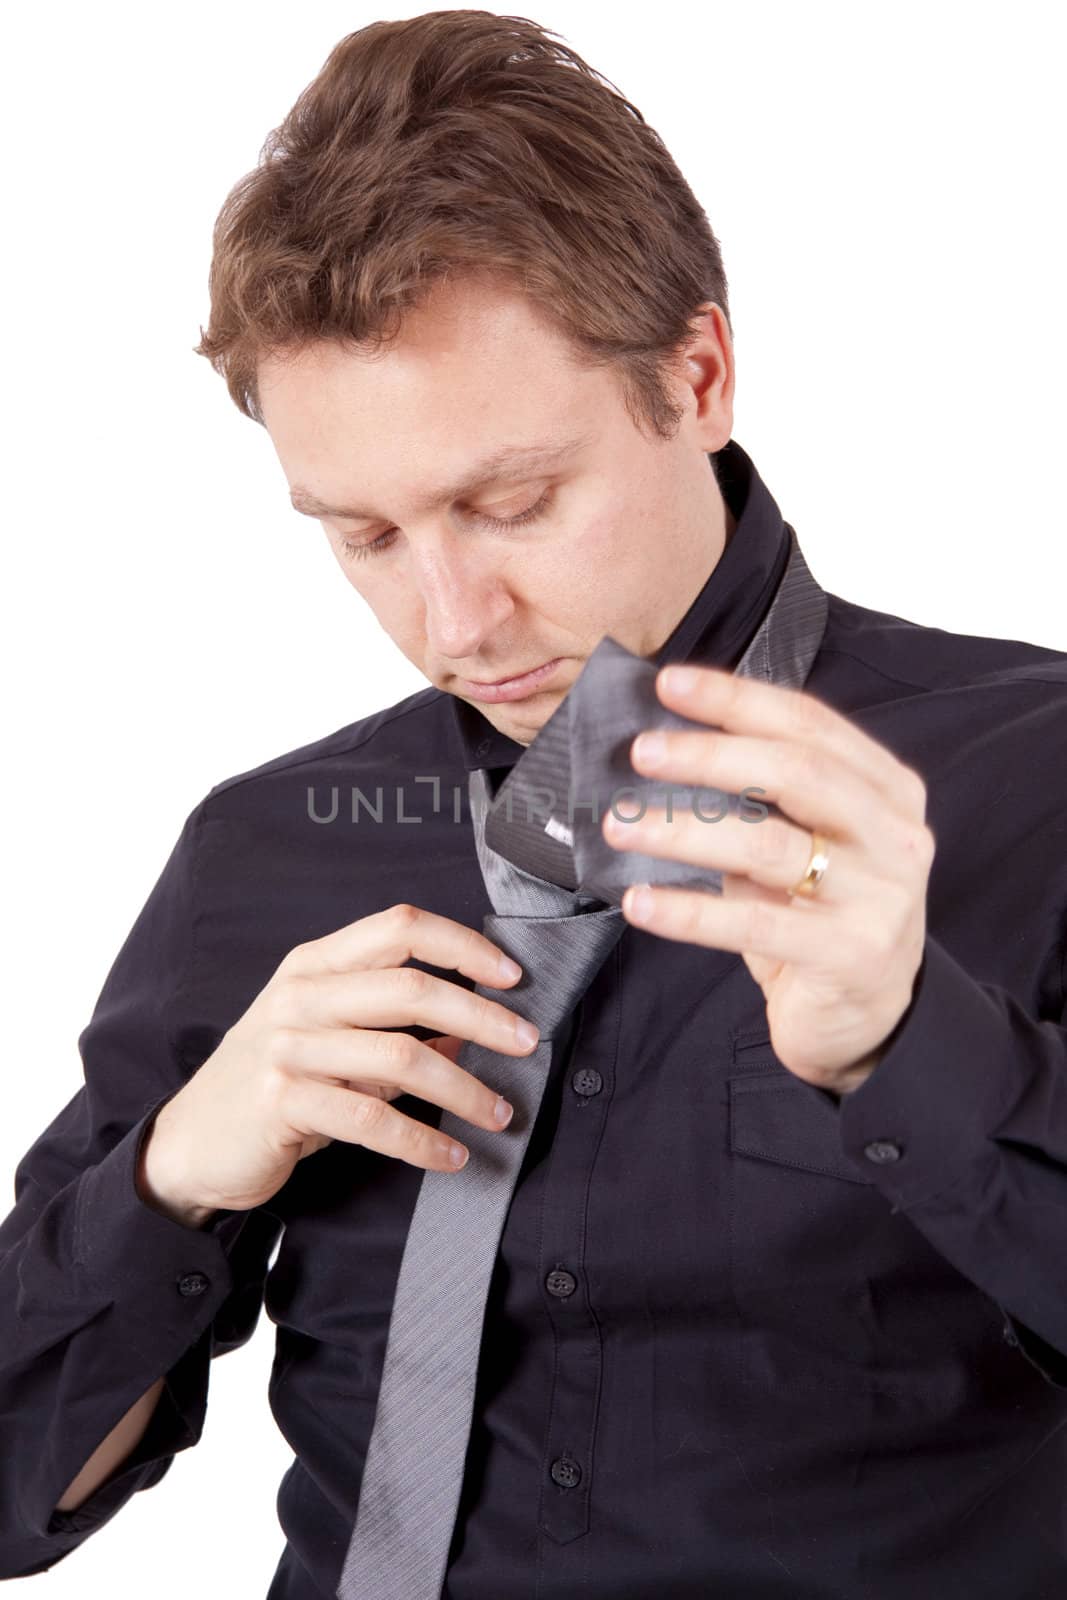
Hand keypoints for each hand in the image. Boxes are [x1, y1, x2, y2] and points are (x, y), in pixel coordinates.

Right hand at [139, 904, 539, 1216]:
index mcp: (316, 964)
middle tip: (528, 1044)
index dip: (462, 944)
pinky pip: (371, 1119)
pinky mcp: (281, 1101)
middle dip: (482, 1018)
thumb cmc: (273, 1084)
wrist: (193, 1143)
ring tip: (499, 1113)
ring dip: (463, 1089)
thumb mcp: (329, 1041)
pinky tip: (451, 1156)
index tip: (512, 975)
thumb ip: (392, 1032)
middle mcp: (301, 994)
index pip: (399, 927)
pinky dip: (422, 1141)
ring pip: (402, 1056)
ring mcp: (288, 1046)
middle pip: (412, 988)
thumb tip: (469, 1038)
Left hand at [601, 664, 934, 1094]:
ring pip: (768, 845)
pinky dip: (688, 910)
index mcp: (887, 789)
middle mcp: (893, 835)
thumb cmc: (820, 917)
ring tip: (619, 825)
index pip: (809, 723)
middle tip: (640, 752)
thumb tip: (662, 752)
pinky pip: (753, 924)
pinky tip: (639, 902)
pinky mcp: (849, 955)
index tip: (668, 684)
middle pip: (796, 771)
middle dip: (708, 755)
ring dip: (682, 830)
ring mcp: (879, 896)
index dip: (736, 699)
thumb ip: (760, 801)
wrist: (869, 1020)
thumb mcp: (805, 846)